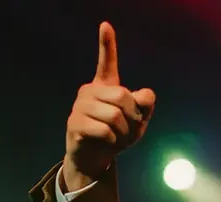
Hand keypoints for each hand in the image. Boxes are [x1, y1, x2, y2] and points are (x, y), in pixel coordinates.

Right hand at [63, 22, 156, 191]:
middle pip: (123, 96)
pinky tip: (107, 142)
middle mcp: (89, 91)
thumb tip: (144, 95)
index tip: (106, 25)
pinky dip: (113, 140)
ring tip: (117, 136)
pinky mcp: (75, 124)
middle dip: (133, 116)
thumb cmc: (116, 136)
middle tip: (129, 128)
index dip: (107, 44)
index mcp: (105, 87)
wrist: (95, 158)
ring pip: (115, 115)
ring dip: (124, 132)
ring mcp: (80, 107)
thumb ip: (145, 106)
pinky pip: (105, 130)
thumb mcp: (138, 122)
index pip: (107, 62)